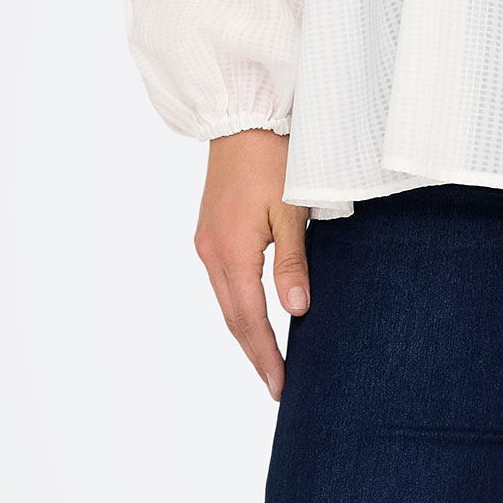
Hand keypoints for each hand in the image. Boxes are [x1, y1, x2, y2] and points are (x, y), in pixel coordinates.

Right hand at [194, 130, 309, 399]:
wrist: (243, 117)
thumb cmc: (274, 157)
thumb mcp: (292, 209)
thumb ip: (293, 262)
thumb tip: (296, 310)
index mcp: (231, 252)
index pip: (249, 319)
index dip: (266, 355)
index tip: (280, 385)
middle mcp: (211, 252)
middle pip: (233, 317)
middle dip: (255, 353)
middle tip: (276, 385)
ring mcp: (207, 242)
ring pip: (226, 301)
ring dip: (246, 332)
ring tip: (269, 360)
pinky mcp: (210, 231)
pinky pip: (224, 281)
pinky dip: (239, 306)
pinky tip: (255, 316)